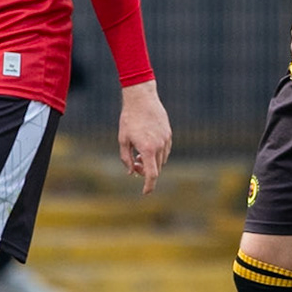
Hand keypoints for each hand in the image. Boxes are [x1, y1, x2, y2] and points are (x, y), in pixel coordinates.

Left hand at [117, 79, 171, 194]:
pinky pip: (165, 150)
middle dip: (146, 171)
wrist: (141, 99)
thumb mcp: (123, 140)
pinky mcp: (168, 133)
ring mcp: (166, 139)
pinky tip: (147, 145)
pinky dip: (157, 154)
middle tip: (135, 164)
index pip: (152, 175)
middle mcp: (159, 146)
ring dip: (152, 162)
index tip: (145, 193)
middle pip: (156, 169)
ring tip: (140, 152)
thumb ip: (126, 158)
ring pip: (162, 160)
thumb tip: (131, 172)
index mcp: (147, 149)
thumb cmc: (129, 119)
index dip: (149, 186)